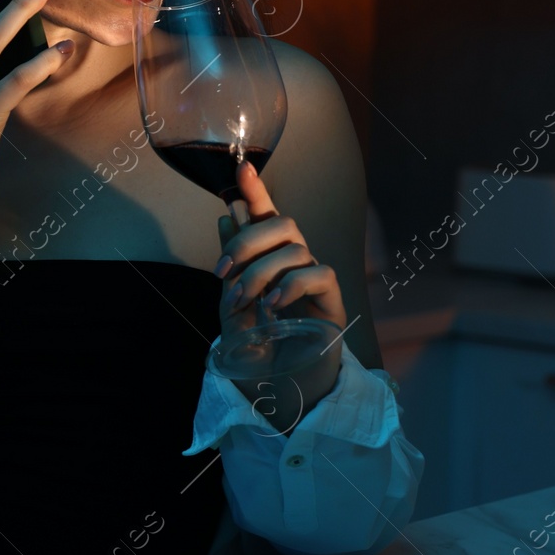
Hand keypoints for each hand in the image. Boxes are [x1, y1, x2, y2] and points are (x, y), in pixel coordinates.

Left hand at [215, 159, 346, 422]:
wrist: (283, 388)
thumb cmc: (260, 345)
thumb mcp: (235, 303)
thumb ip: (233, 263)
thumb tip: (227, 214)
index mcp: (272, 257)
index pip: (268, 215)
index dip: (257, 189)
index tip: (242, 167)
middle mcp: (298, 261)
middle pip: (283, 224)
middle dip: (248, 241)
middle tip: (222, 271)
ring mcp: (317, 279)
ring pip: (295, 250)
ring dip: (261, 272)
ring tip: (246, 301)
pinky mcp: (333, 301)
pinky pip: (318, 275)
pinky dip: (290, 286)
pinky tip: (272, 306)